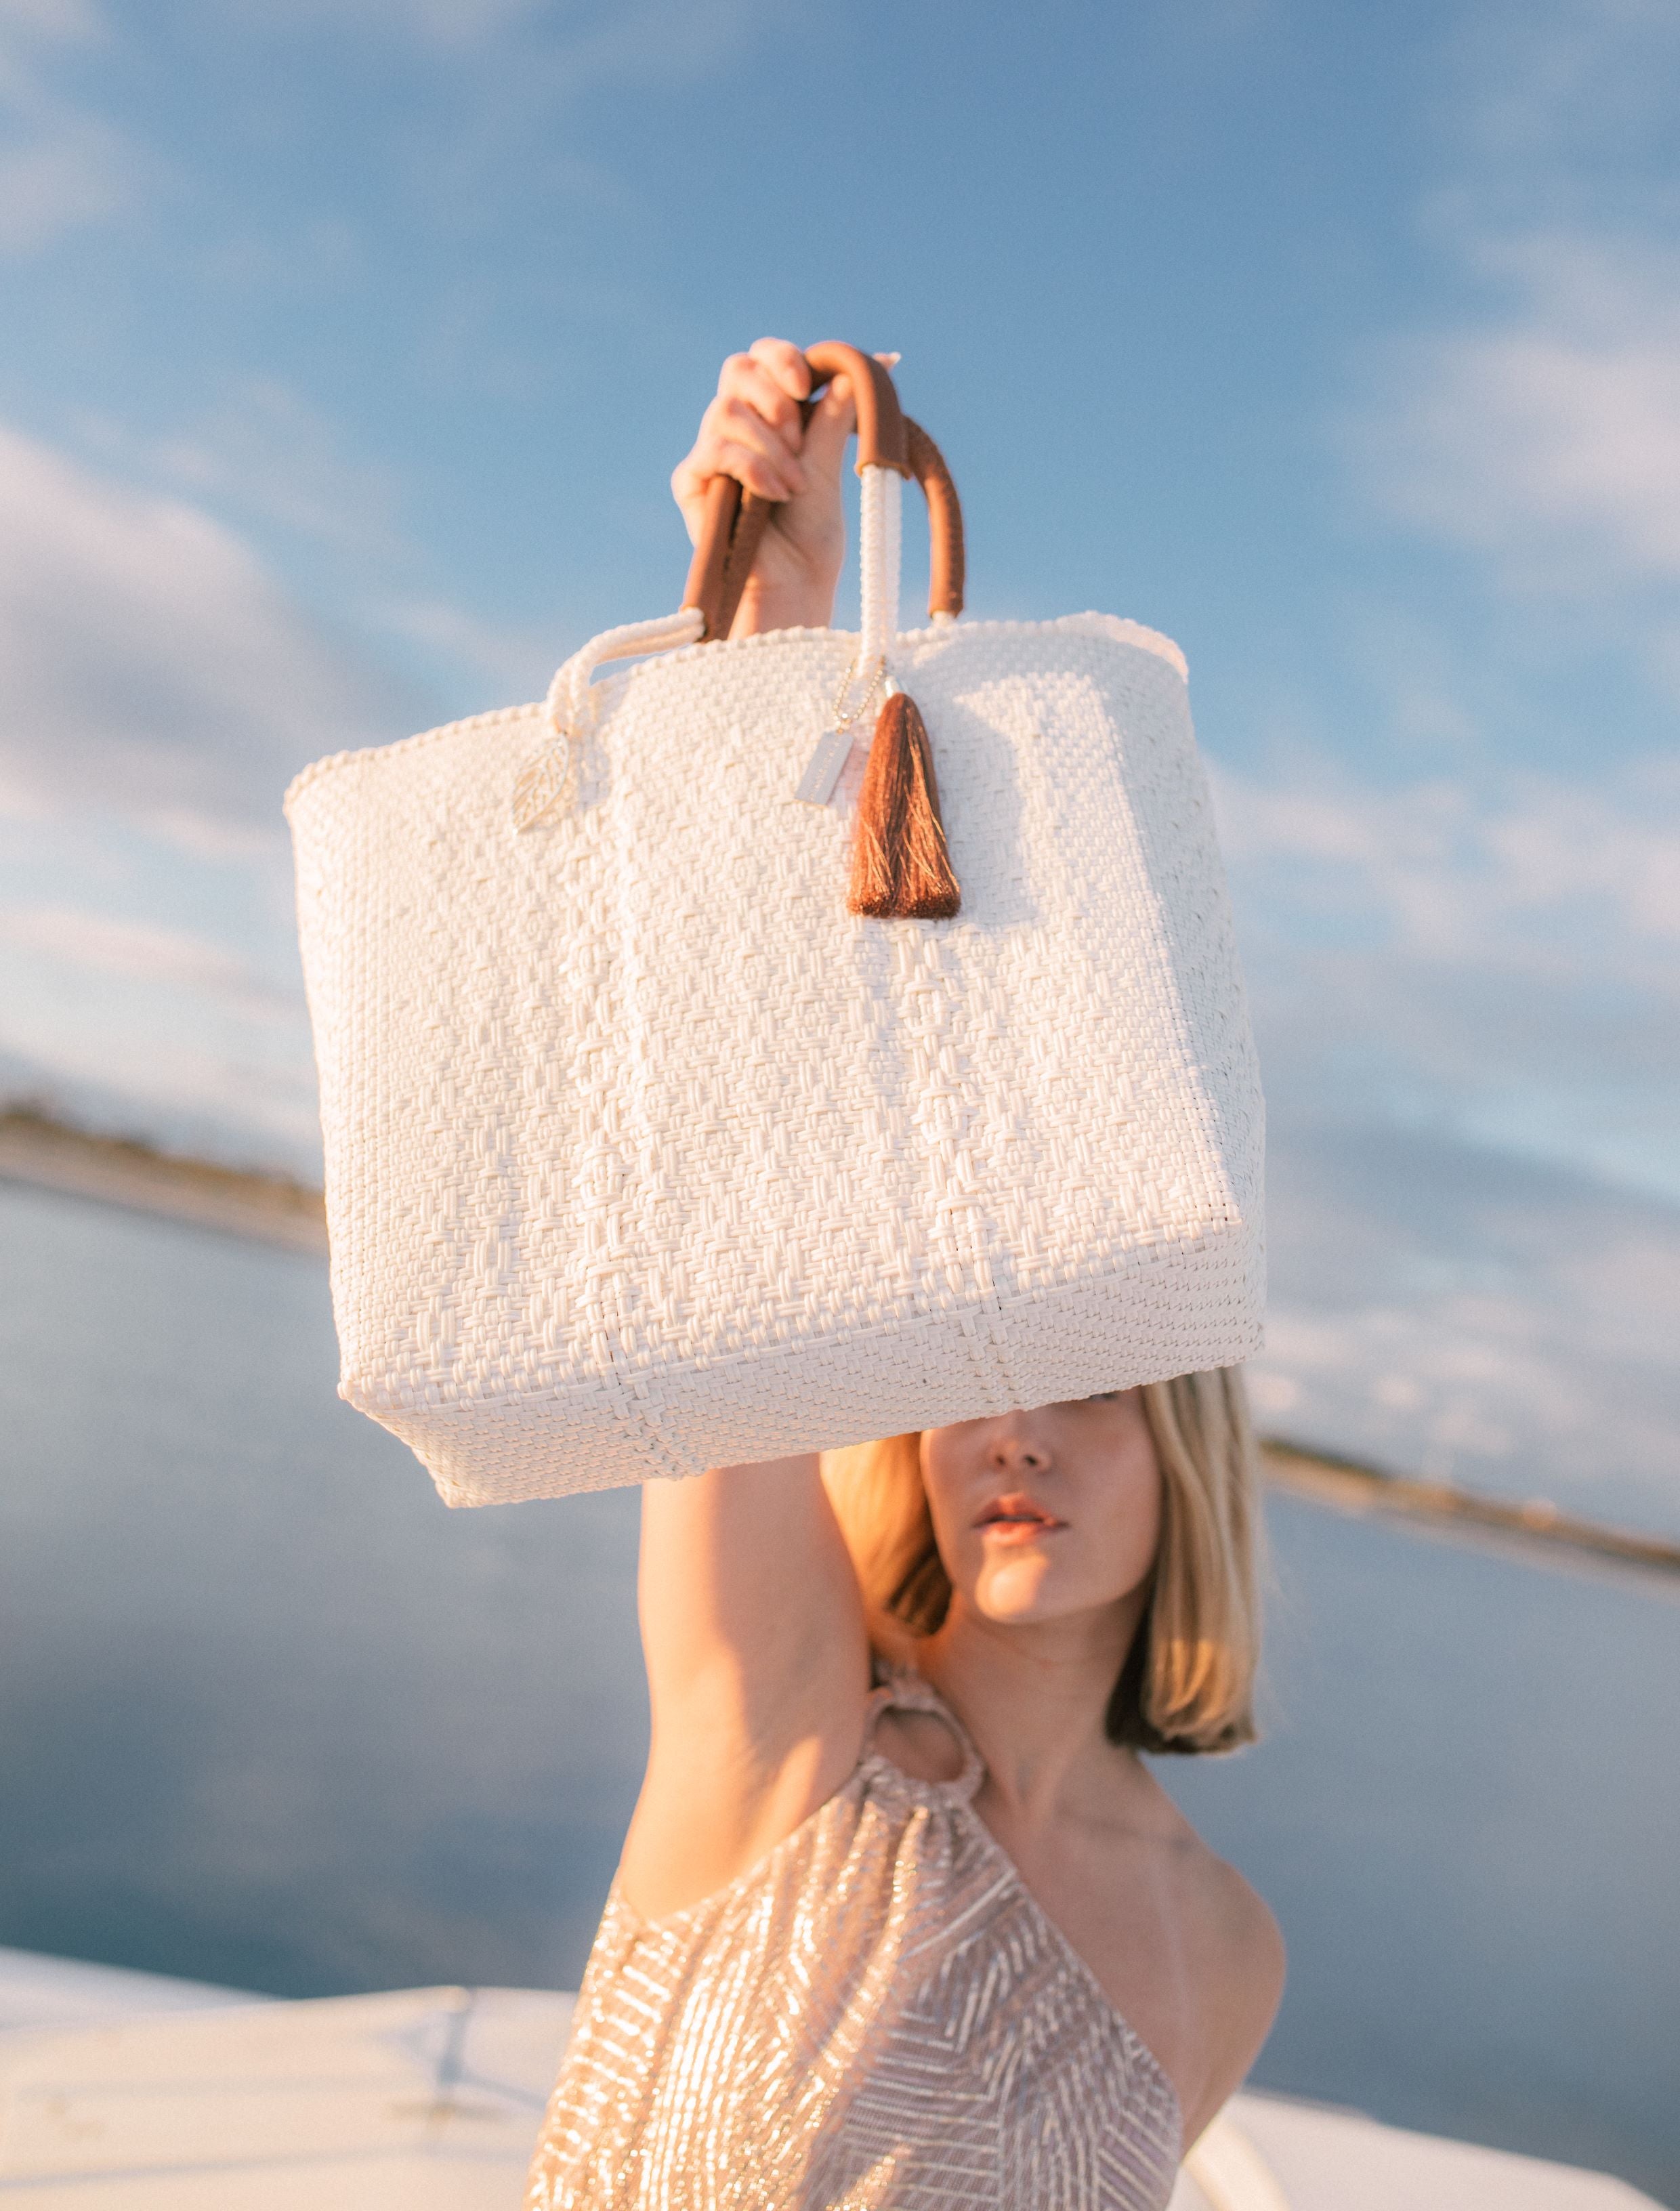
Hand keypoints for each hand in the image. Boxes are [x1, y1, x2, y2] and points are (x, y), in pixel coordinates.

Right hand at [671, 338, 896, 637]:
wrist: (792, 585)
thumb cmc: (812, 536)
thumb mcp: (830, 468)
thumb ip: (834, 418)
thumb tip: (865, 366)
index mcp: (770, 416)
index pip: (764, 359)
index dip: (784, 359)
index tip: (810, 384)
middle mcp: (736, 428)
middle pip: (737, 369)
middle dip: (773, 392)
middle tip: (798, 437)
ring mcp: (711, 452)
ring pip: (726, 409)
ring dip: (769, 444)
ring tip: (795, 486)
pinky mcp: (691, 481)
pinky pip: (715, 450)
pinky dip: (752, 467)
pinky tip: (775, 494)